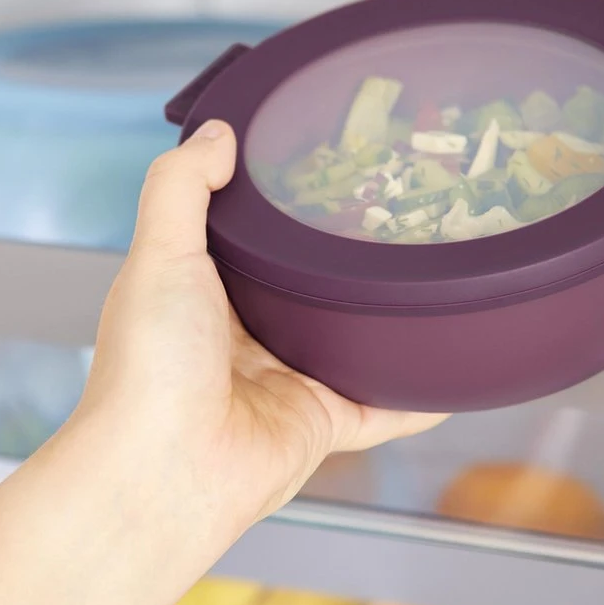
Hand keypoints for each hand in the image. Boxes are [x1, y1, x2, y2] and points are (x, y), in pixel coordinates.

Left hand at [0, 122, 445, 604]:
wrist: (166, 472)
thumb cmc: (150, 364)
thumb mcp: (159, 254)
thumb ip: (182, 187)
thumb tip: (216, 132)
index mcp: (198, 292)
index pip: (245, 236)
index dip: (275, 202)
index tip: (320, 162)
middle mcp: (240, 335)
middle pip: (301, 287)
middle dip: (339, 258)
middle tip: (394, 209)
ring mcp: (283, 379)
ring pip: (346, 341)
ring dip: (382, 318)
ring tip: (428, 273)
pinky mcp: (321, 423)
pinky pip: (383, 404)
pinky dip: (418, 391)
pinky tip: (452, 366)